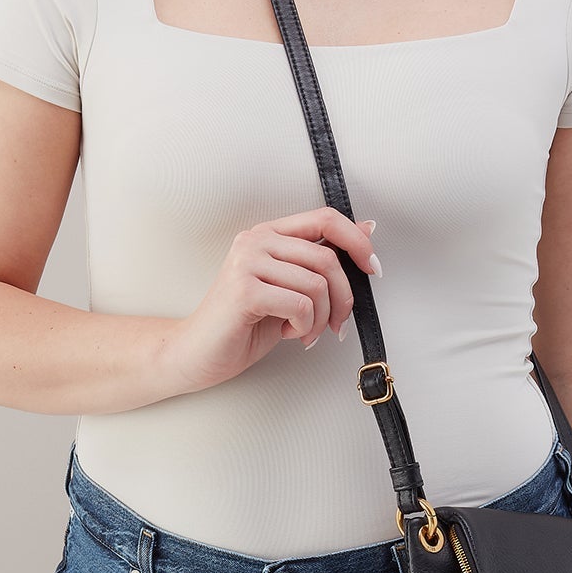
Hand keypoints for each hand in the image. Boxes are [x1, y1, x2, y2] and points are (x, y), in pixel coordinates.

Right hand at [163, 207, 379, 393]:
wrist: (198, 353)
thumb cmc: (244, 325)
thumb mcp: (291, 290)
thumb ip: (320, 263)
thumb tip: (366, 230)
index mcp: (268, 234)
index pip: (325, 218)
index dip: (357, 241)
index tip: (373, 268)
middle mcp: (255, 241)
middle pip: (327, 258)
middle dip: (344, 298)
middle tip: (338, 324)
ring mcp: (247, 262)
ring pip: (317, 284)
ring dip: (322, 319)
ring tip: (305, 332)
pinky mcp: (244, 290)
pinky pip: (301, 305)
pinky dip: (305, 327)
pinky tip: (289, 334)